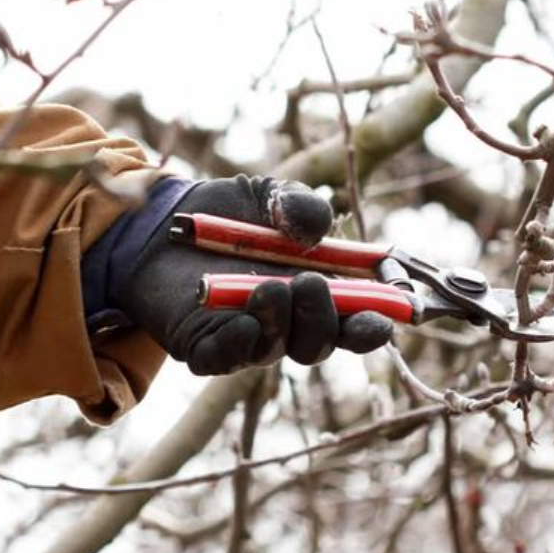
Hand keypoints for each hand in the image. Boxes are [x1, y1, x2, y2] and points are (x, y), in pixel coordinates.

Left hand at [120, 175, 392, 374]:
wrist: (161, 222)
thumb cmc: (227, 212)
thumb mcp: (271, 194)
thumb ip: (302, 205)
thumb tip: (314, 232)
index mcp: (319, 292)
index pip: (358, 320)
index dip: (378, 320)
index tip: (391, 307)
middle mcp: (290, 322)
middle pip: (322, 343)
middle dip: (326, 320)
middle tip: (310, 283)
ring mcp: (250, 338)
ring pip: (280, 349)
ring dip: (283, 322)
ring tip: (270, 288)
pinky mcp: (207, 348)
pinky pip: (230, 358)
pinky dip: (242, 342)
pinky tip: (244, 319)